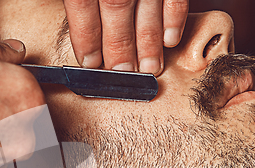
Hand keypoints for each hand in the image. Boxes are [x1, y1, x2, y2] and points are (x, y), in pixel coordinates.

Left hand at [64, 0, 187, 74]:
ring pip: (147, 9)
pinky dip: (175, 19)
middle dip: (119, 47)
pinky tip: (170, 41)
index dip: (86, 37)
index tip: (89, 63)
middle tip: (122, 74)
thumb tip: (79, 29)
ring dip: (148, 43)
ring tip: (149, 68)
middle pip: (115, 10)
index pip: (82, 4)